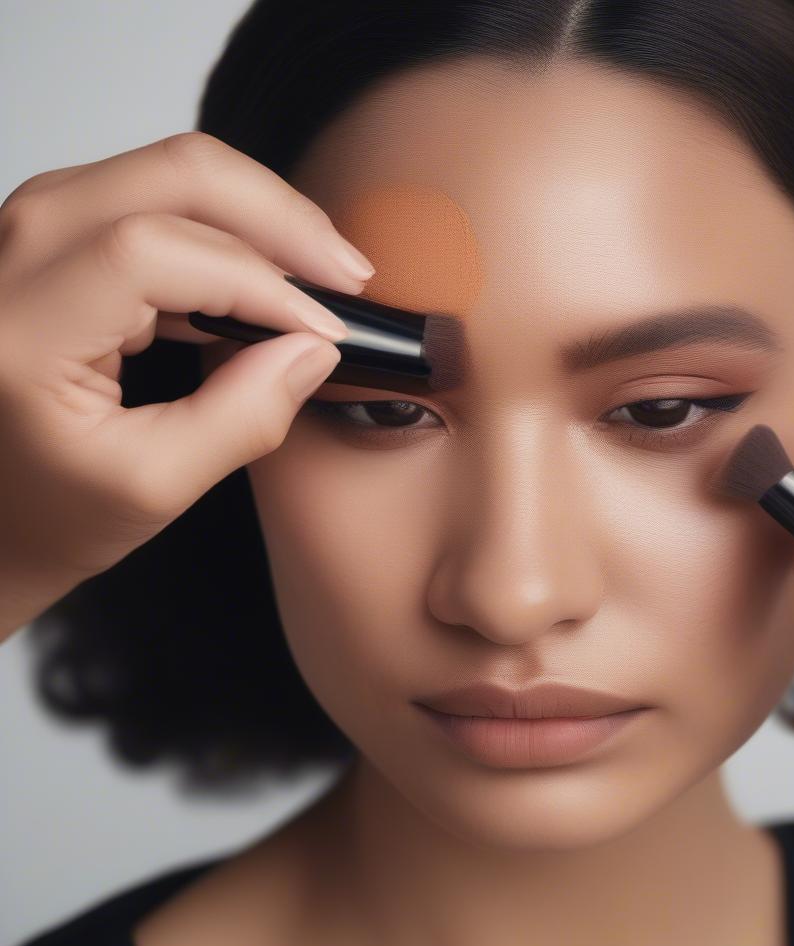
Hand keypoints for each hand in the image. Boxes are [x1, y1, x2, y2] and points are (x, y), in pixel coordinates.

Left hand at [0, 132, 372, 637]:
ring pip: (169, 172)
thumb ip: (241, 419)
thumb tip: (314, 350)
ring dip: (260, 216)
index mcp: (21, 331)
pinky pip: (156, 197)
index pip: (154, 254)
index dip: (258, 283)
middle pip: (171, 176)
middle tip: (347, 274)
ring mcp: (29, 232)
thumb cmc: (45, 511)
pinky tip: (269, 277)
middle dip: (279, 217)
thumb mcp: (152, 488)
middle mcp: (11, 256)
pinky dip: (228, 228)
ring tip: (319, 274)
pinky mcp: (57, 233)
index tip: (324, 330)